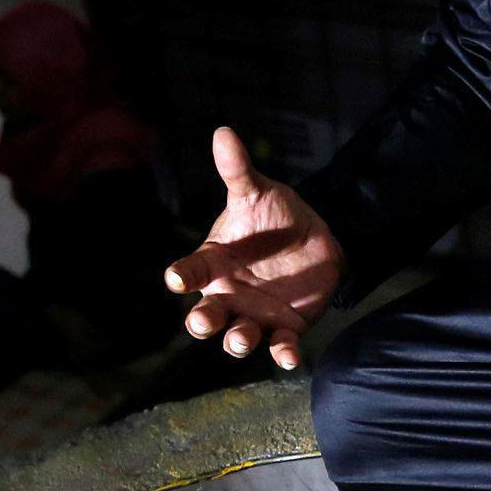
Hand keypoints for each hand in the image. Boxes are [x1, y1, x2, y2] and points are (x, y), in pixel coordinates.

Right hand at [161, 127, 343, 370]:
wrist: (314, 240)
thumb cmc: (273, 216)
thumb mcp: (256, 192)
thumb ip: (238, 172)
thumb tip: (223, 132)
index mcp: (214, 263)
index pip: (190, 271)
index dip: (182, 275)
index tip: (176, 277)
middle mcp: (228, 295)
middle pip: (206, 316)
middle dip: (201, 322)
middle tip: (203, 320)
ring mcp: (254, 316)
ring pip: (237, 337)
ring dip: (237, 341)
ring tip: (242, 337)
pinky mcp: (284, 330)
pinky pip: (280, 347)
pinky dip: (283, 355)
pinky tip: (289, 357)